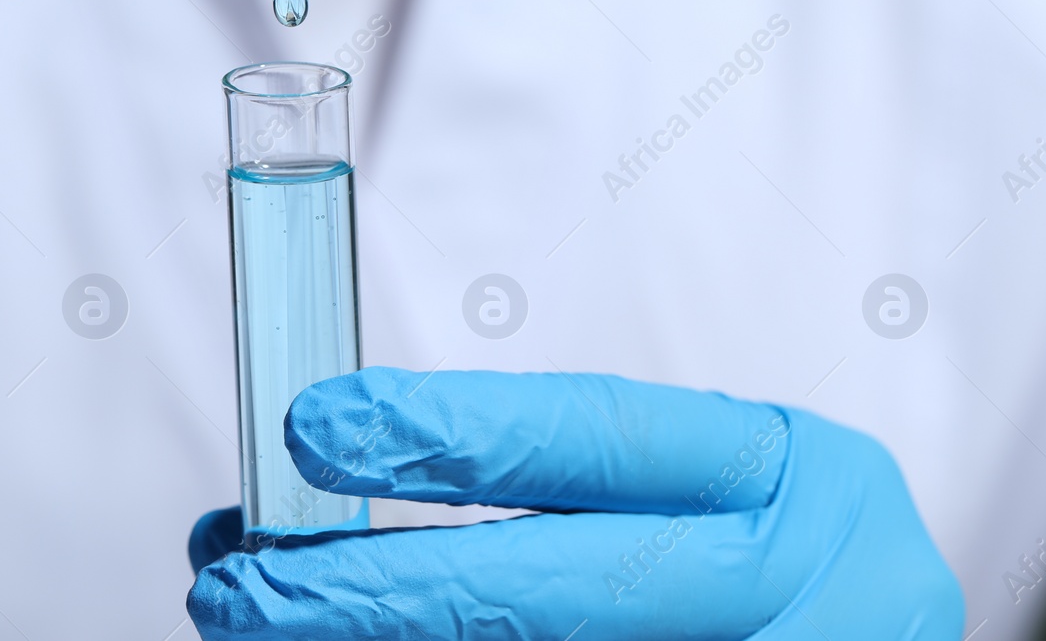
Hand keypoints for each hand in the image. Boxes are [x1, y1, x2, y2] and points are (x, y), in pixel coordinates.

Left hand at [187, 368, 962, 638]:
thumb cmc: (771, 567)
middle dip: (378, 589)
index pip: (606, 439)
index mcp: (801, 482)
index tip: (316, 425)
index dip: (456, 433)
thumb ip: (563, 489)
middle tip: (238, 580)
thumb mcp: (720, 496)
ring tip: (259, 625)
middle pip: (562, 588)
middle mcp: (808, 594)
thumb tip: (323, 481)